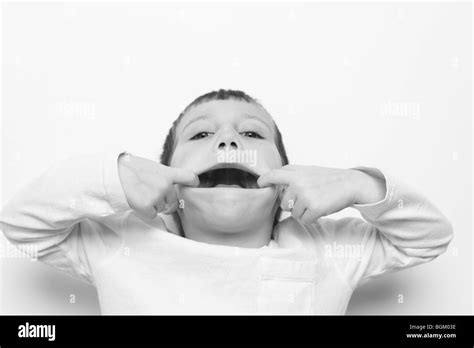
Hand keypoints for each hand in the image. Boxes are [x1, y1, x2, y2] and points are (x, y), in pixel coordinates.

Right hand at [118, 153, 198, 218]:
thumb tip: (170, 188)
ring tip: (140, 193)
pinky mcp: (147, 206)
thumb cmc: (130, 169)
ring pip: (161, 209)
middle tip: (152, 195)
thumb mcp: (152, 167)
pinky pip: (152, 215)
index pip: (188, 177)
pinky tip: (137, 201)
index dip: (193, 182)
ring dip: (153, 205)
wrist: (113, 172)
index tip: (194, 184)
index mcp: (167, 173)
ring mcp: (156, 196)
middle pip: (174, 202)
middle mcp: (165, 184)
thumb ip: (163, 176)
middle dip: (166, 202)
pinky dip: (145, 212)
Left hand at [257, 165, 385, 224]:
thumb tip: (275, 185)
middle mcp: (298, 183)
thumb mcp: (308, 171)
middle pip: (284, 203)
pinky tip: (321, 208)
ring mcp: (305, 195)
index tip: (260, 184)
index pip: (273, 175)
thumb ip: (292, 177)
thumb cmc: (328, 179)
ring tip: (316, 202)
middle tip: (308, 199)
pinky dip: (313, 218)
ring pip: (295, 214)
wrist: (351, 183)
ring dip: (304, 212)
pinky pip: (305, 220)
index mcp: (296, 172)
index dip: (265, 180)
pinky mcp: (314, 208)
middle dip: (294, 205)